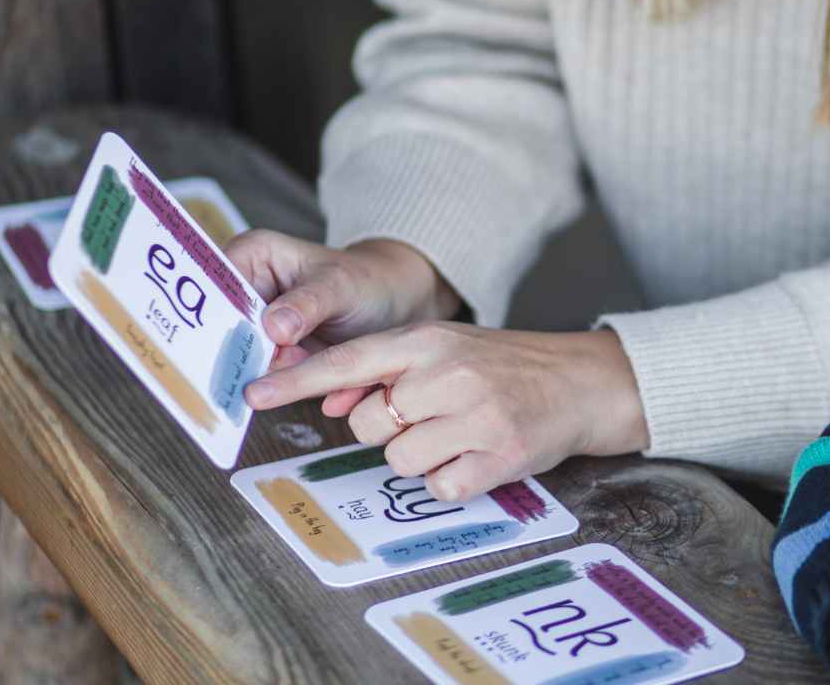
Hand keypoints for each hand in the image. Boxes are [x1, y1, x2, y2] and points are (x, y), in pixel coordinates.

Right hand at [225, 232, 460, 370]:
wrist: (391, 306)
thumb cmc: (365, 282)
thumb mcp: (341, 286)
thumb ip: (308, 304)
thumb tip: (273, 327)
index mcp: (251, 255)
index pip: (215, 288)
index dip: (213, 319)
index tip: (226, 345)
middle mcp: (243, 289)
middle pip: (220, 330)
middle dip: (244, 353)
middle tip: (280, 358)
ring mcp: (253, 327)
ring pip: (239, 359)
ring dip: (270, 373)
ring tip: (307, 356)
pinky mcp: (268, 356)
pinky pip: (260, 377)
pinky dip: (282, 386)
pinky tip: (312, 378)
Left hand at [244, 320, 649, 499]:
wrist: (577, 380)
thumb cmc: (502, 365)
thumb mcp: (446, 349)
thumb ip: (390, 370)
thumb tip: (333, 401)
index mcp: (429, 340)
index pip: (348, 361)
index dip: (297, 381)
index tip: (251, 395)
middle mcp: (448, 373)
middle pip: (368, 425)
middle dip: (385, 431)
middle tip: (427, 417)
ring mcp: (475, 415)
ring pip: (400, 461)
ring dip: (421, 457)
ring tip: (457, 435)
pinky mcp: (499, 456)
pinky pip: (439, 488)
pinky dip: (451, 479)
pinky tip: (476, 455)